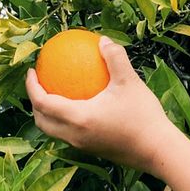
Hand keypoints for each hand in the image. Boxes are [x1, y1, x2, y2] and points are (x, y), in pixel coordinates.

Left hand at [25, 36, 178, 172]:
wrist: (158, 151)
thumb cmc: (144, 116)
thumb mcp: (130, 81)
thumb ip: (115, 57)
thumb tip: (102, 40)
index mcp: (78, 118)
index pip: (42, 102)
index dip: (31, 86)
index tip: (32, 70)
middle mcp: (74, 135)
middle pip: (41, 121)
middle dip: (34, 102)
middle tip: (39, 83)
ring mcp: (82, 146)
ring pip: (53, 130)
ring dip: (47, 113)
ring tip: (54, 94)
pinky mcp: (91, 150)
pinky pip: (68, 134)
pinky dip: (64, 120)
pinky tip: (80, 105)